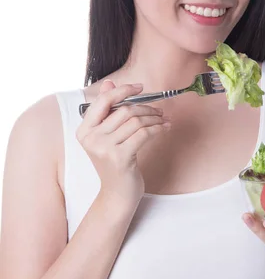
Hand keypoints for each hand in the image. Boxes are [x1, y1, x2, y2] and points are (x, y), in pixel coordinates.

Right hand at [76, 79, 170, 204]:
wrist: (117, 194)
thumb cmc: (115, 163)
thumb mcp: (108, 136)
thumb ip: (107, 110)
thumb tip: (109, 84)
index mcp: (84, 130)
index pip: (103, 101)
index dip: (123, 90)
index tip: (140, 87)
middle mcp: (91, 138)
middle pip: (124, 110)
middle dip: (146, 108)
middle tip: (159, 111)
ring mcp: (104, 149)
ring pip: (136, 121)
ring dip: (154, 118)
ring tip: (163, 120)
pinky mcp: (120, 158)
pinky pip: (143, 134)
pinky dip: (158, 128)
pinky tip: (165, 128)